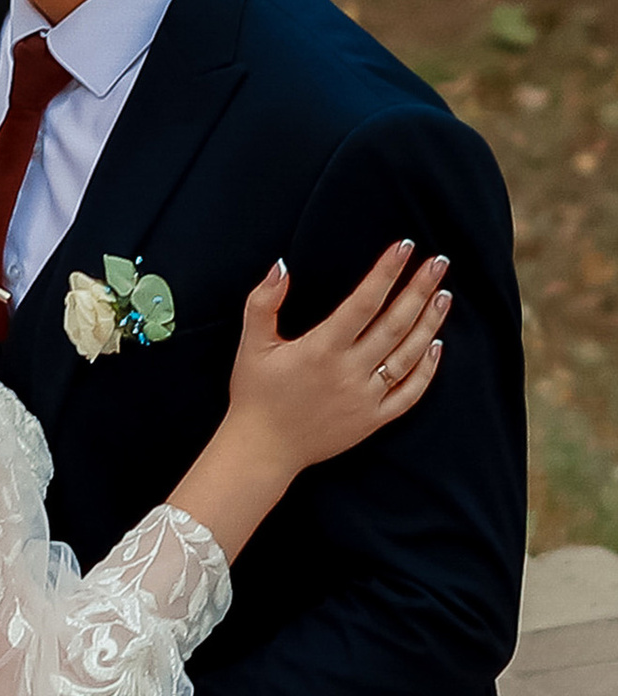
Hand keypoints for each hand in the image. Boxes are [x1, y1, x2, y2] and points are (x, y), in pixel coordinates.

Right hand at [225, 240, 448, 475]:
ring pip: (408, 356)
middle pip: (395, 324)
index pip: (363, 302)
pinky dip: (427, 370)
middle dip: (419, 290)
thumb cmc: (255, 392)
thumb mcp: (251, 343)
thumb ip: (263, 301)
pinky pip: (409, 393)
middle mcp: (349, 372)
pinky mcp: (374, 419)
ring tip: (444, 295)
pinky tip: (437, 346)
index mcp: (322, 349)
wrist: (264, 448)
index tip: (404, 247)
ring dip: (429, 324)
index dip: (386, 273)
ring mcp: (366, 398)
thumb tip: (281, 266)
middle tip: (439, 263)